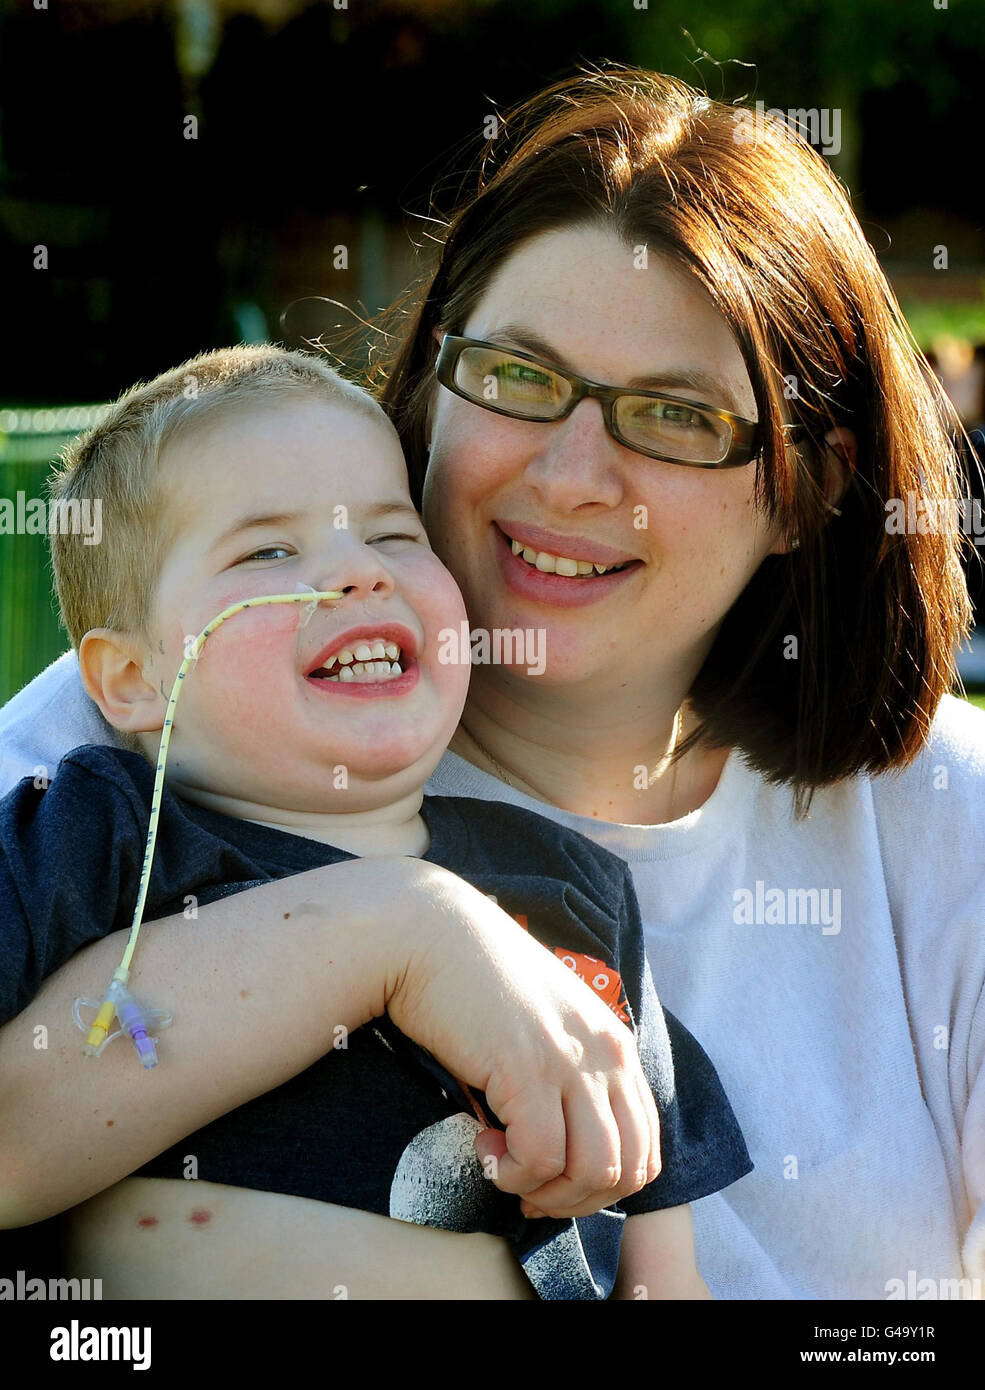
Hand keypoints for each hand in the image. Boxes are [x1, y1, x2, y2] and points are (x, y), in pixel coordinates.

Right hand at [387, 866, 660, 1219]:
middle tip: (527, 1188)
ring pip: (592, 1171)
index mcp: (614, 1043)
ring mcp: (571, 1060)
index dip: (602, 1184)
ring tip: (503, 1166)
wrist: (428, 933)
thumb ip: (568, 1067)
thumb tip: (564, 1141)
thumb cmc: (474, 979)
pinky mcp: (528, 1070)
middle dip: (578, 1198)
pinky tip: (482, 1146)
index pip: (646, 1146)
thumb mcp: (543, 1021)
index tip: (554, 1180)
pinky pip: (540, 1159)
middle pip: (628, 1169)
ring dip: (546, 1190)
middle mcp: (606, 1052)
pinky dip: (511, 1173)